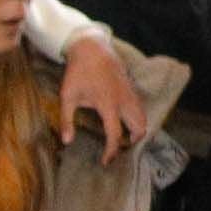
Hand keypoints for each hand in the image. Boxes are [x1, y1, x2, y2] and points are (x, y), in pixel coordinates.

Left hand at [57, 33, 152, 157]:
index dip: (111, 151)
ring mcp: (131, 94)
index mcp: (109, 105)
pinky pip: (141, 109)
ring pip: (144, 118)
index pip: (115, 134)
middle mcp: (125, 101)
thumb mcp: (67, 96)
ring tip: (124, 140)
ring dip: (138, 131)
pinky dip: (138, 119)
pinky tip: (126, 124)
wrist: (92, 49)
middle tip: (119, 150)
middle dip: (132, 142)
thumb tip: (67, 141)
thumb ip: (67, 120)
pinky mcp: (132, 89)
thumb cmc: (78, 73)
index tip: (106, 161)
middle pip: (140, 128)